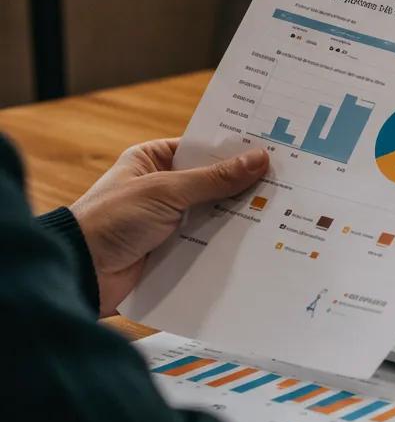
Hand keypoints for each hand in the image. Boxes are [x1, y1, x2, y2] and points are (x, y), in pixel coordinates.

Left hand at [70, 139, 269, 316]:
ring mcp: (170, 221)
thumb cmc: (109, 220)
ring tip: (281, 212)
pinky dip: (229, 244)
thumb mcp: (166, 191)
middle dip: (244, 186)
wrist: (81, 273)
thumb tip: (257, 160)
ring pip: (215, 214)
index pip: (202, 148)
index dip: (234, 149)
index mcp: (153, 161)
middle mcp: (163, 188)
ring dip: (240, 217)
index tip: (271, 149)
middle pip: (214, 183)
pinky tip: (259, 242)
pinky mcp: (174, 250)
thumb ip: (214, 178)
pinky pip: (209, 243)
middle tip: (286, 182)